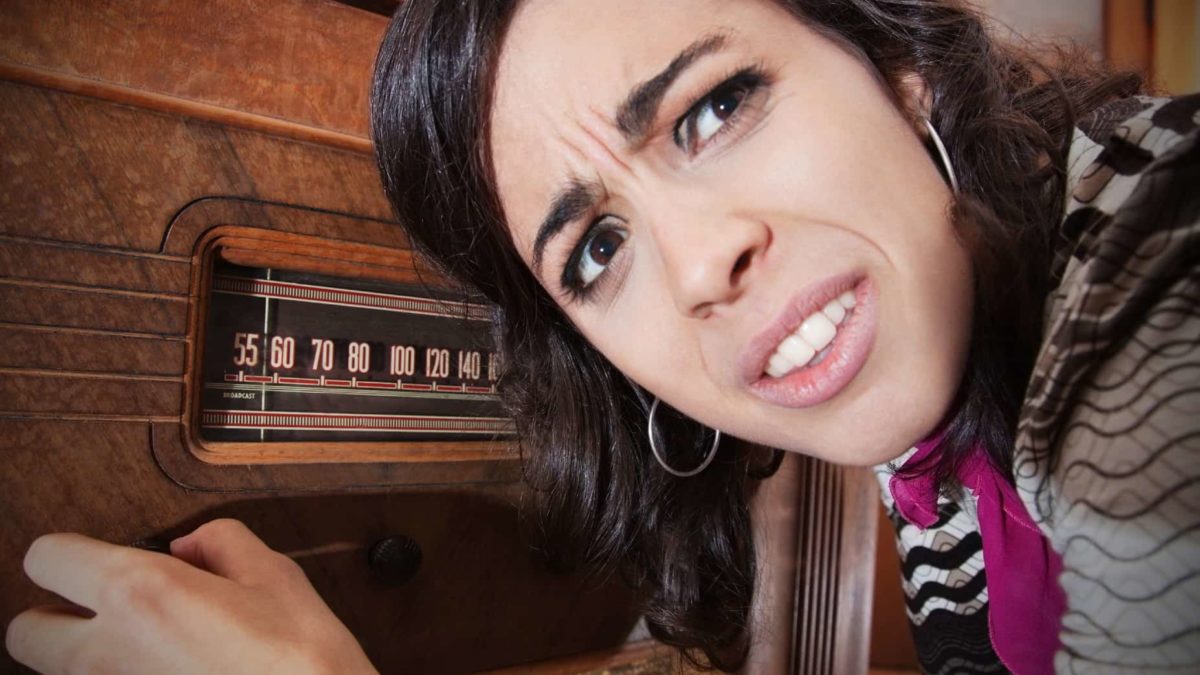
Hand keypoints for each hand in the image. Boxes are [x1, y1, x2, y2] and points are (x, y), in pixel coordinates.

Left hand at [5, 519, 377, 673]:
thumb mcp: (274, 576)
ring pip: (59, 674)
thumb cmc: (300, 661)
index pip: (46, 557)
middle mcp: (107, 653)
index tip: (91, 558)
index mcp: (140, 592)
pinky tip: (167, 673)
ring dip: (88, 658)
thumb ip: (223, 543)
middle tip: (102, 612)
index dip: (70, 553)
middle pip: (24, 631)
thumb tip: (194, 545)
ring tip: (146, 649)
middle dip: (55, 617)